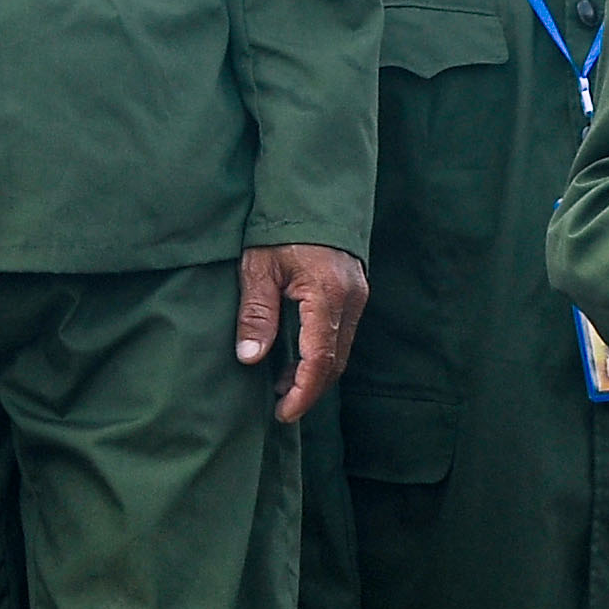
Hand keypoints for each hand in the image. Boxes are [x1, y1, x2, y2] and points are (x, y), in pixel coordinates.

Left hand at [237, 244, 365, 424]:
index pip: (320, 360)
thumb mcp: (258, 268)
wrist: (310, 196)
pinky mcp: (354, 294)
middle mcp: (350, 300)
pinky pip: (341, 335)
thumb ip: (256, 313)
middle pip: (335, 362)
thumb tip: (251, 358)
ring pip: (341, 351)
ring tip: (282, 387)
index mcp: (327, 295)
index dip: (302, 392)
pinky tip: (296, 359)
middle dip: (309, 389)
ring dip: (315, 373)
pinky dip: (321, 354)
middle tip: (280, 407)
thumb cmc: (279, 228)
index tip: (283, 413)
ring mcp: (357, 297)